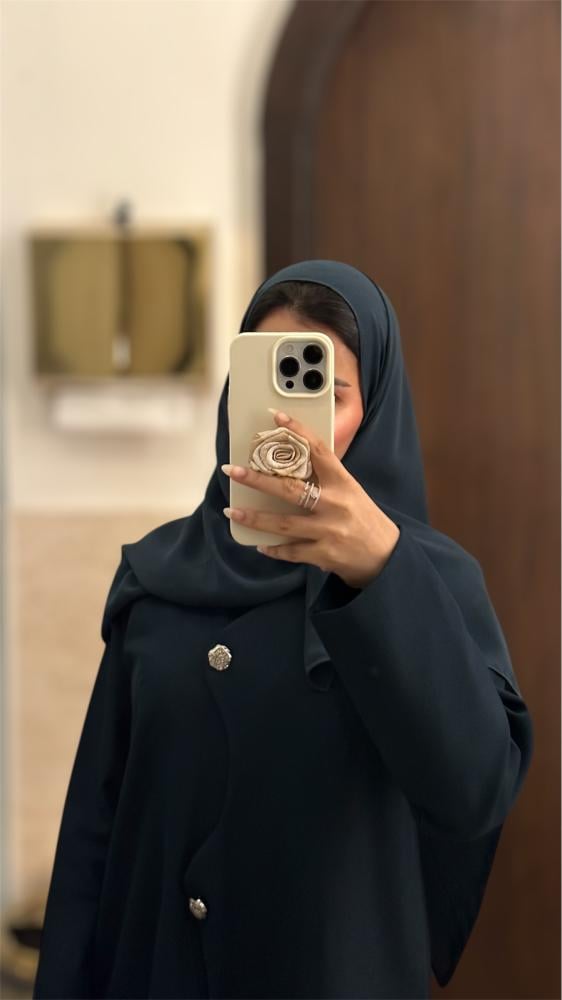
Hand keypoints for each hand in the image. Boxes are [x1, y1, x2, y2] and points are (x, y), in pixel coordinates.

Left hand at [221, 410, 399, 588]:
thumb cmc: (364, 519)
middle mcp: (335, 504)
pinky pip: (291, 551)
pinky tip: (259, 544)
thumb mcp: (351, 492)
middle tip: (233, 470)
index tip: (276, 417)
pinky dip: (273, 548)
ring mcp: (329, 531)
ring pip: (283, 524)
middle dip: (257, 479)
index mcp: (343, 483)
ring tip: (231, 511)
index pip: (319, 451)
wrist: (387, 556)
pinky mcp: (324, 554)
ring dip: (254, 518)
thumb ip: (325, 480)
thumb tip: (290, 465)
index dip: (297, 431)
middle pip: (290, 489)